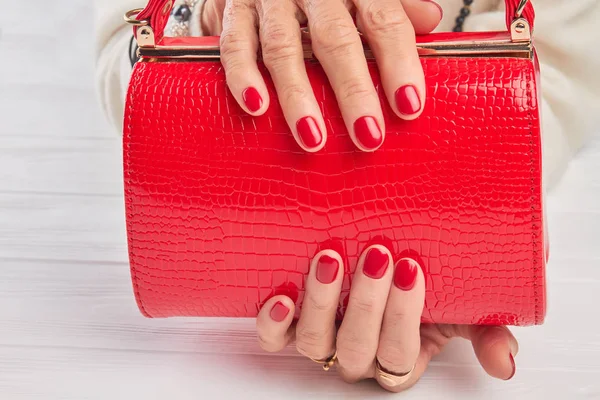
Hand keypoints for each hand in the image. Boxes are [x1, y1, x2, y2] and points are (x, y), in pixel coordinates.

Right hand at [200, 0, 442, 151]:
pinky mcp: (232, 9)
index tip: (409, 106)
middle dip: (353, 91)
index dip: (398, 63)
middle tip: (368, 135)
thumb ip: (393, 4)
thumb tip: (430, 21)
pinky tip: (257, 108)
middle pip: (336, 39)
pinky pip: (235, 44)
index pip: (383, 20)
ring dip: (298, 95)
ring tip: (314, 137)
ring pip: (283, 47)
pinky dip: (243, 76)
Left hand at [256, 245, 517, 391]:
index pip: (400, 357)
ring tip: (331, 259)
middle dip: (367, 304)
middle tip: (377, 255)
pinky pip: (276, 337)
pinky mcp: (291, 323)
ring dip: (322, 303)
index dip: (402, 320)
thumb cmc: (426, 277)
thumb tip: (504, 364)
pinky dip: (275, 322)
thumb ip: (486, 328)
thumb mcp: (462, 302)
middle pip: (357, 349)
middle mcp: (359, 351)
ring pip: (315, 343)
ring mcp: (323, 337)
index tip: (410, 267)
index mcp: (401, 353)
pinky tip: (282, 295)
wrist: (386, 248)